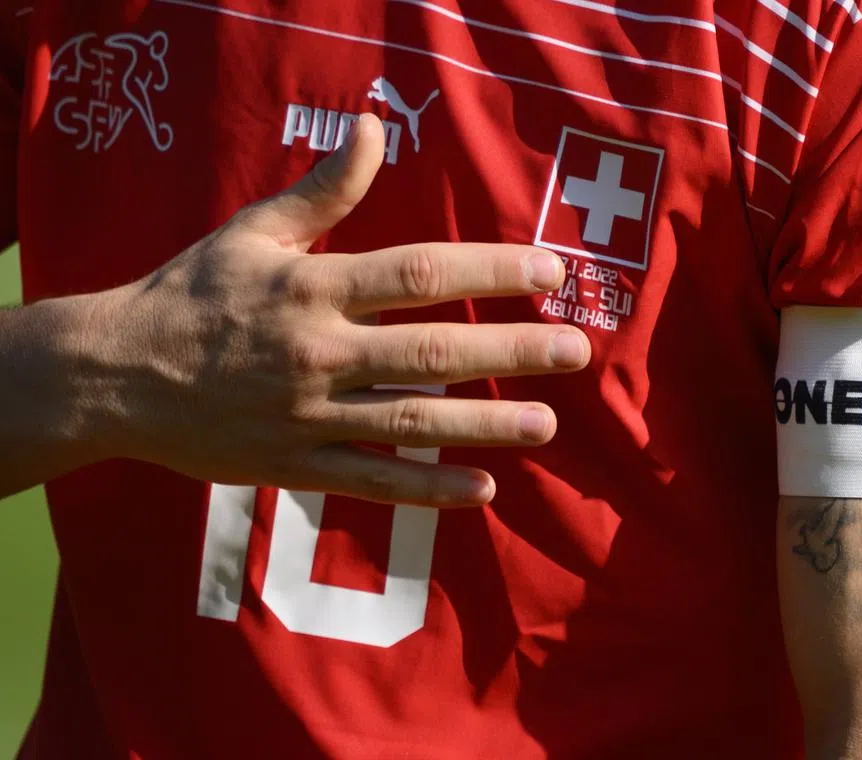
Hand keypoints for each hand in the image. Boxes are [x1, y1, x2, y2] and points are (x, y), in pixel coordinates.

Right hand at [87, 114, 588, 506]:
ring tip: (546, 423)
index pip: (418, 273)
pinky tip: (482, 492)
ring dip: (484, 424)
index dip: (489, 269)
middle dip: (510, 350)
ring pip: (410, 422)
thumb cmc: (191, 295)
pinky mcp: (295, 465)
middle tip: (575, 352)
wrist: (113, 376)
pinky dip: (426, 490)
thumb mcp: (252, 233)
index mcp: (312, 289)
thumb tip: (373, 125)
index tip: (550, 272)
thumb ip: (322, 190)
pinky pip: (370, 482)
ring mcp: (306, 416)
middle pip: (431, 350)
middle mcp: (316, 352)